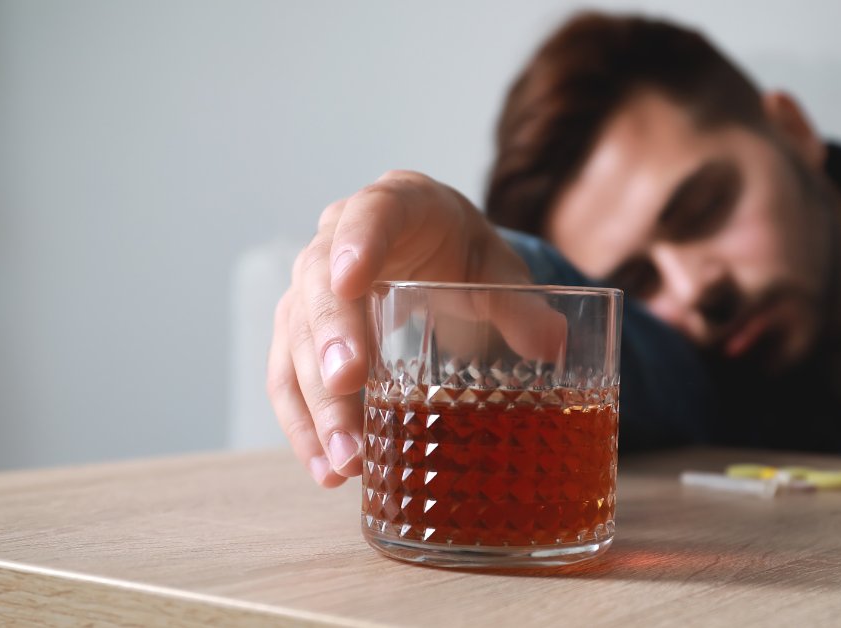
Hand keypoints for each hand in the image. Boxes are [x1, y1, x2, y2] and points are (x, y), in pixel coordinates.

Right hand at [266, 171, 533, 486]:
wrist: (436, 257)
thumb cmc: (466, 257)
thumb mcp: (498, 273)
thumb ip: (521, 306)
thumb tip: (552, 342)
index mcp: (396, 204)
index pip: (370, 213)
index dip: (357, 244)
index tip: (351, 281)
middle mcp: (338, 239)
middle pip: (321, 287)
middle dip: (332, 341)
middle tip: (348, 386)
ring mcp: (312, 287)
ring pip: (297, 339)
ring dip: (317, 402)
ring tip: (345, 461)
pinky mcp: (302, 332)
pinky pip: (288, 377)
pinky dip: (305, 424)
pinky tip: (327, 468)